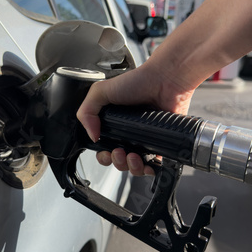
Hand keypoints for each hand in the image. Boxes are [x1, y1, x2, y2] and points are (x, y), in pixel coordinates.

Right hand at [77, 60, 195, 175]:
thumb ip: (86, 112)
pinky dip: (149, 170)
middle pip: (117, 161)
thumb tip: (92, 136)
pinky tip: (146, 163)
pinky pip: (153, 166)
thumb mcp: (100, 91)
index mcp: (112, 124)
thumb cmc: (137, 82)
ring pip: (134, 166)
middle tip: (119, 151)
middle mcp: (128, 133)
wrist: (165, 81)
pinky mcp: (161, 144)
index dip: (103, 155)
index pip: (103, 148)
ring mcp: (145, 139)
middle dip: (116, 162)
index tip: (106, 150)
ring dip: (130, 167)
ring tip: (133, 156)